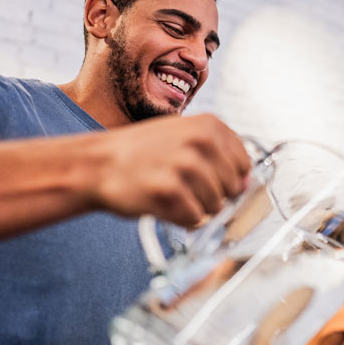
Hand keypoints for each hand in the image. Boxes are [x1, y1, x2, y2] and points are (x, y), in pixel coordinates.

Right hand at [88, 113, 250, 225]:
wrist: (97, 164)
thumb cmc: (143, 154)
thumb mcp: (184, 138)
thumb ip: (219, 156)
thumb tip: (246, 185)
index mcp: (210, 125)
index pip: (244, 165)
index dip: (229, 179)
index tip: (208, 178)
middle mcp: (201, 141)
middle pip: (232, 189)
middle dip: (212, 196)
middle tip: (181, 186)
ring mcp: (185, 165)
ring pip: (216, 207)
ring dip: (195, 208)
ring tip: (170, 192)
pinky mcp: (169, 190)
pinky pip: (195, 219)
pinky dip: (181, 219)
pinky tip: (162, 203)